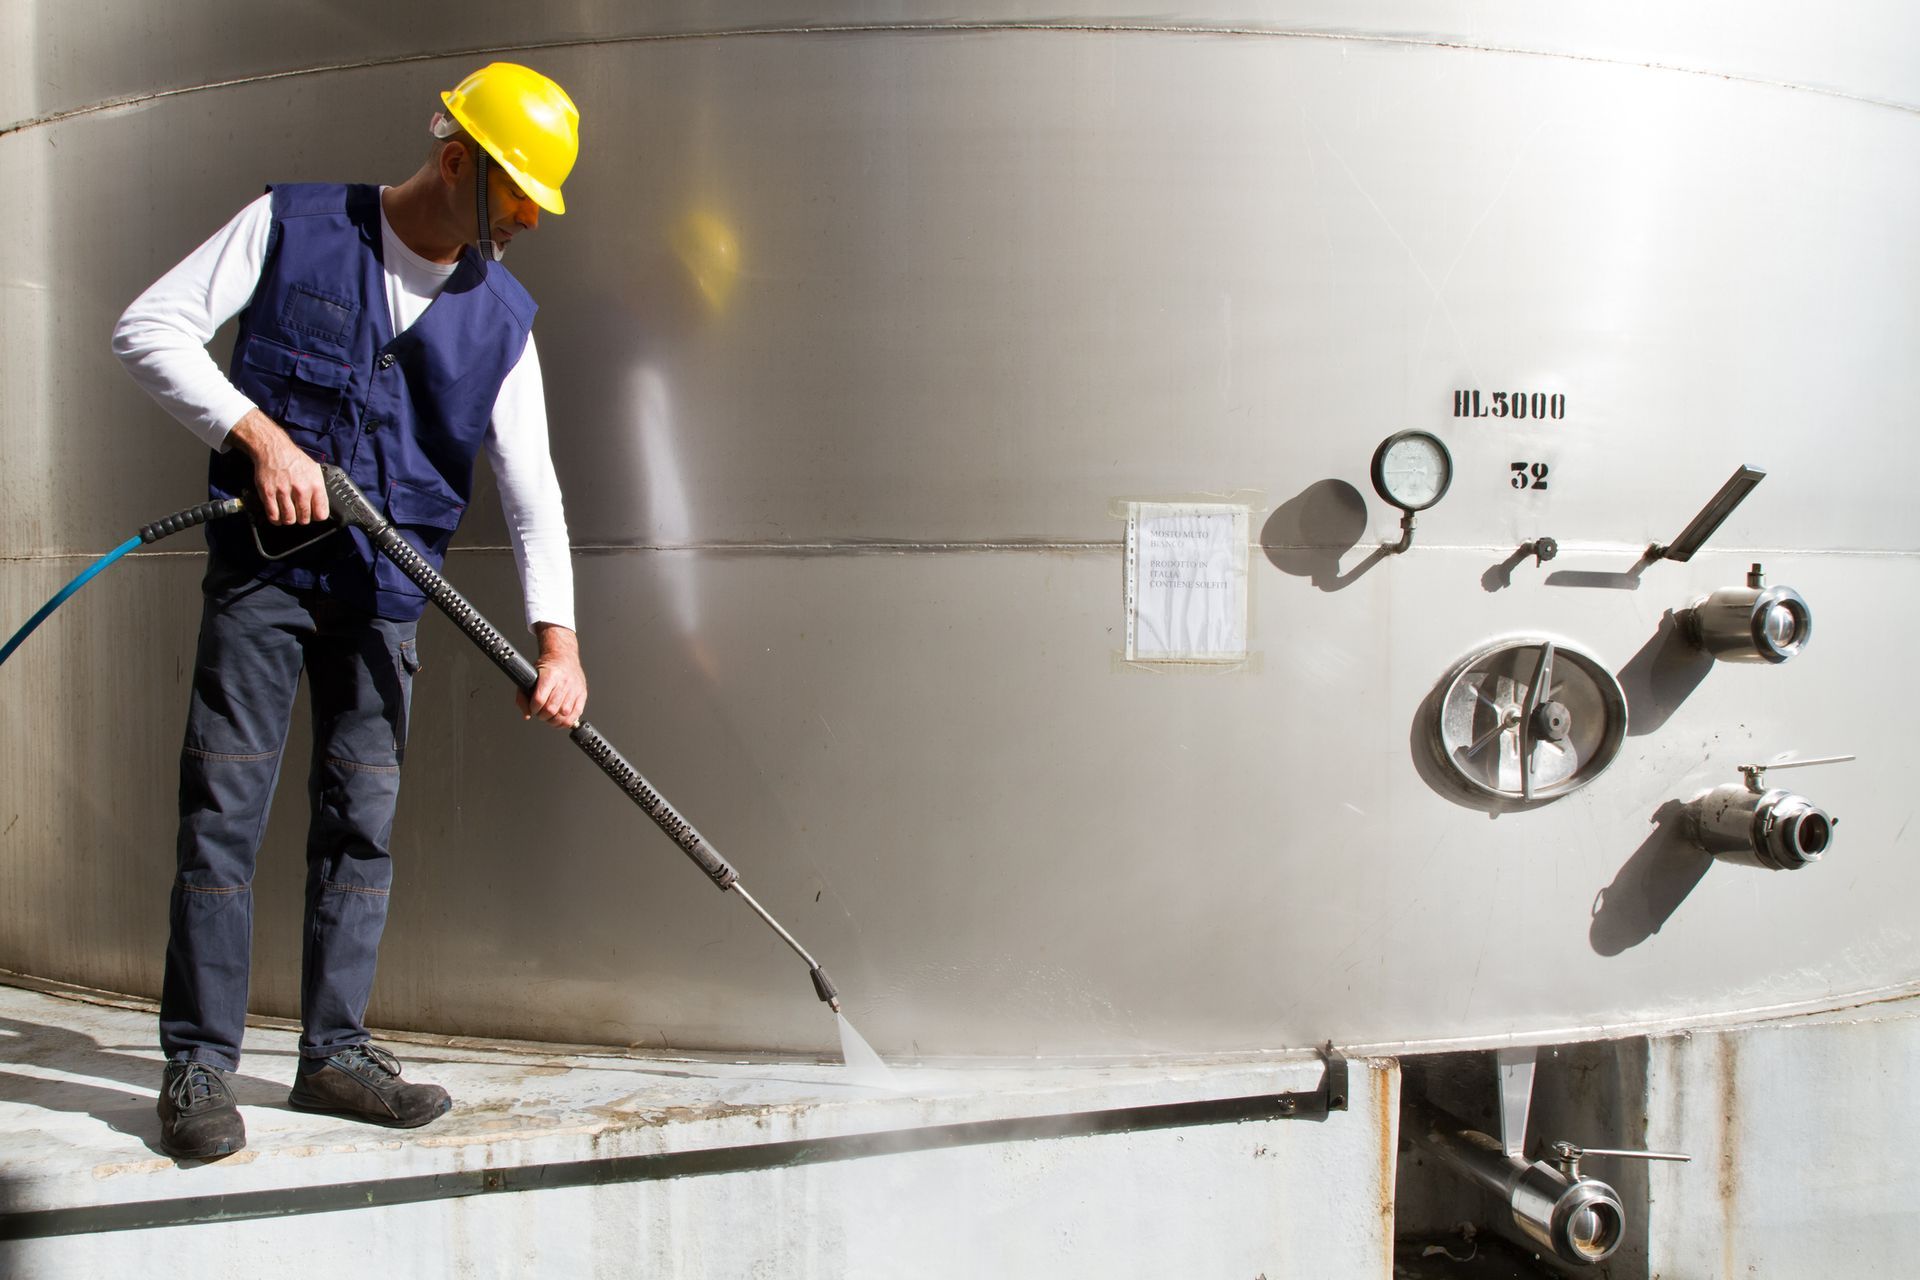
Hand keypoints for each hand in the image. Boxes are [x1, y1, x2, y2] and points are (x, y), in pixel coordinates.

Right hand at [229, 408, 328, 524]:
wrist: (273, 449)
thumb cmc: (294, 460)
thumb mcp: (314, 471)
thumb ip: (319, 489)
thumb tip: (321, 506)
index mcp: (315, 485)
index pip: (321, 514)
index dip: (317, 517)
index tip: (313, 515)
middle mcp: (301, 489)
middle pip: (304, 519)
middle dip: (302, 519)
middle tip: (299, 514)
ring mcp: (283, 492)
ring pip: (289, 519)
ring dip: (289, 520)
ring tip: (288, 514)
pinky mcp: (268, 493)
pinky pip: (273, 515)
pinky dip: (276, 519)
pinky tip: (278, 516)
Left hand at [518, 623, 586, 727]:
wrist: (564, 657)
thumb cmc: (547, 667)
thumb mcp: (530, 677)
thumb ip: (523, 696)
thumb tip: (527, 714)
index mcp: (550, 675)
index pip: (539, 699)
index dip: (533, 708)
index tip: (533, 708)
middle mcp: (564, 682)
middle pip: (551, 709)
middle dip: (543, 715)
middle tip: (541, 713)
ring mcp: (574, 689)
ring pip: (564, 714)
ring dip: (554, 720)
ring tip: (550, 716)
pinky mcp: (582, 694)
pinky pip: (576, 714)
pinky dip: (566, 721)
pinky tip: (561, 718)